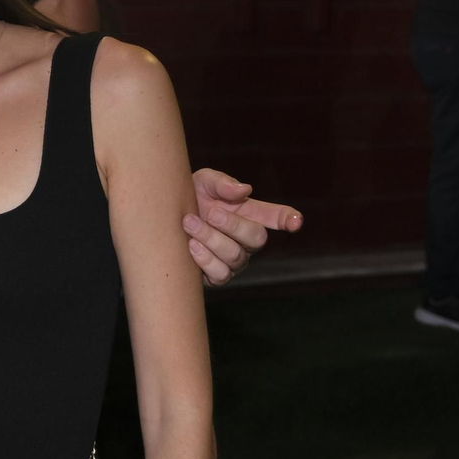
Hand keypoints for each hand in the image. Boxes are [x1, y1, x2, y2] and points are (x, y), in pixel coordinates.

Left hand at [183, 168, 301, 285]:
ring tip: (189, 223)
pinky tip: (190, 246)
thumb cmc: (190, 197)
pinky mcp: (217, 276)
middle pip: (256, 237)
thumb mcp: (203, 182)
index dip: (288, 218)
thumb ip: (223, 183)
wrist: (161, 219)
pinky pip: (220, 274)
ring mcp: (234, 260)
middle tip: (210, 212)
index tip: (296, 221)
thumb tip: (245, 190)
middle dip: (233, 225)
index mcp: (249, 213)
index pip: (275, 216)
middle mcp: (246, 240)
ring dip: (211, 239)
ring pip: (235, 257)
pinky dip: (204, 259)